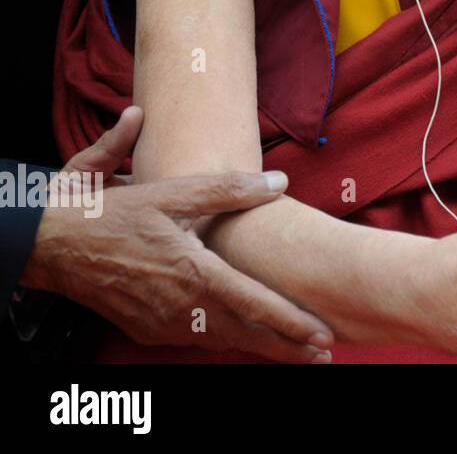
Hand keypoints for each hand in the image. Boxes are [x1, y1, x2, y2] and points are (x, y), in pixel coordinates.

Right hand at [22, 107, 334, 363]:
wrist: (53, 245)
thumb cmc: (114, 214)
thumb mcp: (172, 192)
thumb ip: (229, 189)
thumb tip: (280, 182)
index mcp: (193, 273)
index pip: (254, 304)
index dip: (291, 322)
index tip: (322, 334)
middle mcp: (181, 307)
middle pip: (245, 334)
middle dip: (287, 346)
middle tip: (324, 354)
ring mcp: (163, 323)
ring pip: (222, 341)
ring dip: (260, 347)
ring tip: (297, 352)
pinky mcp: (148, 329)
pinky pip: (197, 340)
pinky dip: (227, 343)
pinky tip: (246, 341)